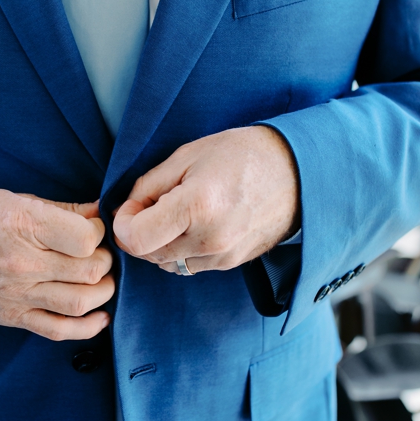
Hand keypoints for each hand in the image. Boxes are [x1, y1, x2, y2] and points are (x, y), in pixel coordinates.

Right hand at [0, 189, 114, 340]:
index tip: (93, 228)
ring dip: (103, 290)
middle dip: (105, 260)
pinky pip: (59, 330)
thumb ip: (59, 209)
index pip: (85, 237)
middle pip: (90, 270)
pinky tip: (100, 315)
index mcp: (23, 225)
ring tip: (100, 279)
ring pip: (81, 301)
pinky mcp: (13, 316)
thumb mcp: (12, 199)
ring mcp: (18, 293)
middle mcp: (23, 262)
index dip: (98, 231)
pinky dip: (88, 327)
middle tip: (99, 252)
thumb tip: (96, 213)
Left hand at [113, 126, 299, 274]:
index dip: (123, 224)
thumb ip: (147, 186)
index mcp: (197, 207)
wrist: (295, 172)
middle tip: (151, 204)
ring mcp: (224, 256)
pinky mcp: (232, 264)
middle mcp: (211, 239)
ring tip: (175, 212)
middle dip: (139, 232)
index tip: (131, 206)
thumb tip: (124, 211)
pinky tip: (192, 224)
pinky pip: (188, 265)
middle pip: (148, 254)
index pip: (137, 239)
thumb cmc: (238, 155)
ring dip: (159, 243)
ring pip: (166, 263)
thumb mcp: (184, 156)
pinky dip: (179, 249)